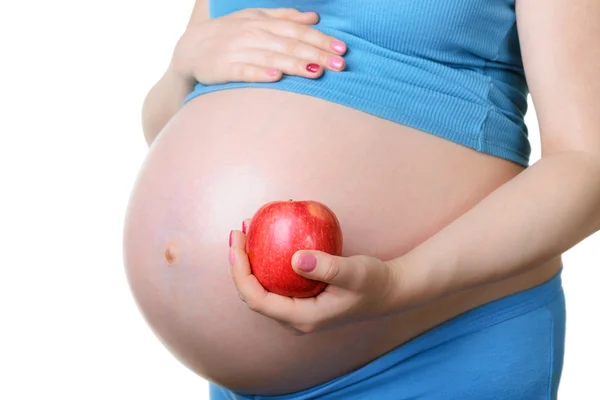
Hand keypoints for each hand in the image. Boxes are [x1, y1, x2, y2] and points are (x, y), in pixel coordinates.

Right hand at [170, 8, 346, 84]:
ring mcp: (236, 51)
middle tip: (339, 65)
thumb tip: (313, 17)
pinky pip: (243, 70)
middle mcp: (250, 34)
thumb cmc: (228, 35)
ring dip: (294, 64)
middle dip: (316, 53)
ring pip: (271, 56)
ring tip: (316, 72)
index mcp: (261, 22)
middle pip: (288, 44)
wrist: (188, 50)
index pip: (296, 30)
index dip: (320, 39)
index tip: (341, 49)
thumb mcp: (254, 19)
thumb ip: (283, 17)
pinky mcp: (222, 69)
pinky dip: (260, 73)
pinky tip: (276, 77)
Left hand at [229, 219, 399, 334]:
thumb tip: (296, 259)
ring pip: (262, 288)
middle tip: (239, 231)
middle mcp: (295, 319)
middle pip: (253, 294)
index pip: (257, 300)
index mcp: (302, 318)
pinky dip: (266, 260)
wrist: (389, 290)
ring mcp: (297, 310)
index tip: (237, 245)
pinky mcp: (301, 299)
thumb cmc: (374, 282)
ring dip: (250, 261)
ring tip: (247, 231)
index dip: (240, 274)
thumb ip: (328, 267)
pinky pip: (275, 281)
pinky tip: (267, 238)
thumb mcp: (355, 273)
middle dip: (240, 264)